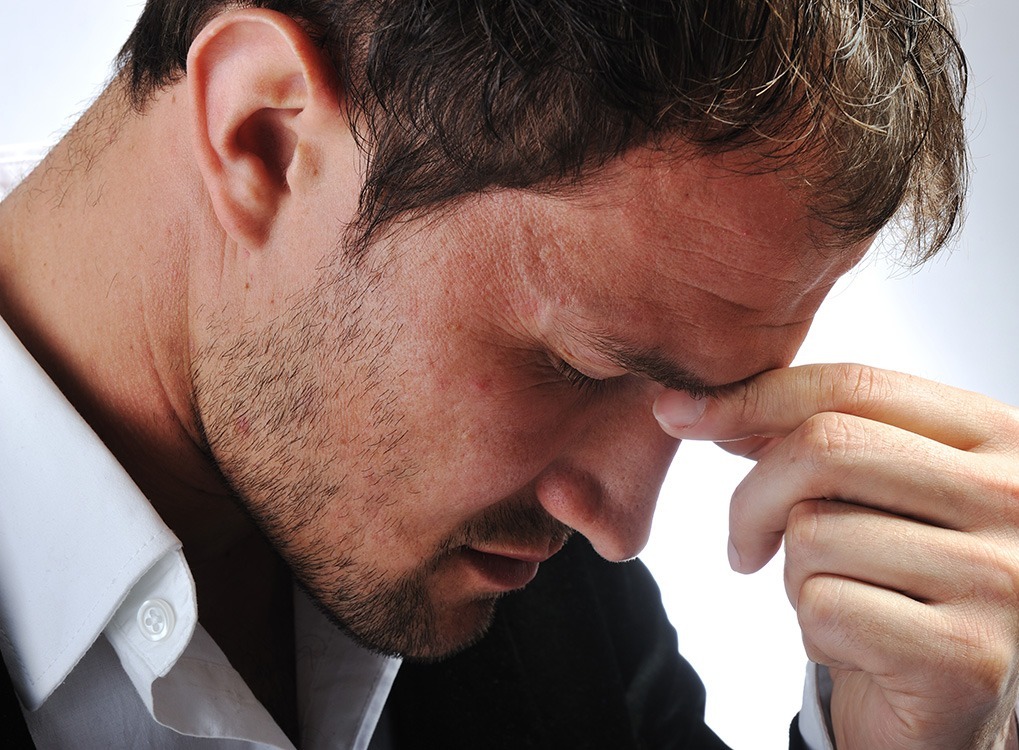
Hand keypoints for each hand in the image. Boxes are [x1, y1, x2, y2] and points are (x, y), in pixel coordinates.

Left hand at [654, 364, 1018, 749]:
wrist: (943, 707)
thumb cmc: (895, 585)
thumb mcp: (862, 495)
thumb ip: (803, 439)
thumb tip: (700, 406)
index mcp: (996, 436)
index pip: (852, 385)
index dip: (753, 396)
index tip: (679, 415)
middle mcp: (1016, 497)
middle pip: (825, 446)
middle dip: (754, 496)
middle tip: (746, 543)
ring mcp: (1002, 577)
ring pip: (815, 531)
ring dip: (794, 576)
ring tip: (837, 600)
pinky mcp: (968, 654)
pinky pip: (825, 606)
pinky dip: (813, 630)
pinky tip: (854, 646)